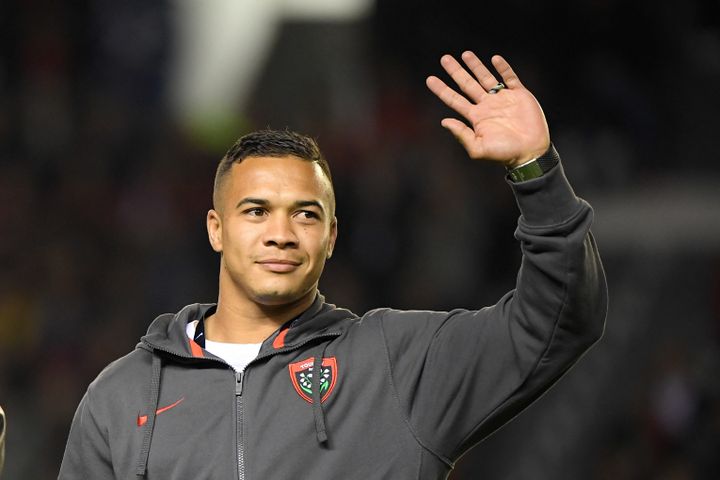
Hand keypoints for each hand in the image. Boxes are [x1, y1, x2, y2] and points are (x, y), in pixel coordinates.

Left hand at [426, 52, 549, 167]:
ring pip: (486, 78)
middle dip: (456, 71)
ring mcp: (503, 99)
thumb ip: (461, 134)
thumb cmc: (504, 154)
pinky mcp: (519, 95)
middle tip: (444, 58)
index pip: (454, 100)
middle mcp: (487, 106)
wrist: (530, 152)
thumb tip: (444, 121)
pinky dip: (503, 68)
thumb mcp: (478, 148)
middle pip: (467, 84)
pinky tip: (495, 59)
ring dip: (476, 66)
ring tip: (465, 54)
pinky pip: (510, 78)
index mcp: (476, 118)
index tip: (429, 79)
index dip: (442, 90)